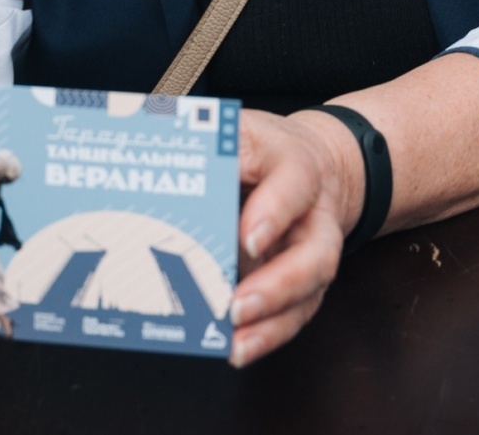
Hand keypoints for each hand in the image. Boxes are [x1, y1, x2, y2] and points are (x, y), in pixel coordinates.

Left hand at [229, 108, 364, 367]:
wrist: (315, 163)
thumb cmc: (267, 149)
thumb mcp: (243, 130)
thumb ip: (214, 143)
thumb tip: (163, 153)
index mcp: (299, 166)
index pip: (294, 185)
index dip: (273, 212)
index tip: (247, 237)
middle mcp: (315, 216)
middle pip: (314, 255)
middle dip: (277, 285)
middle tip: (237, 304)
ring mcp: (313, 253)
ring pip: (308, 294)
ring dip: (271, 322)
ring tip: (234, 340)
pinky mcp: (305, 283)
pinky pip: (293, 316)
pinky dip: (267, 335)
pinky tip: (238, 348)